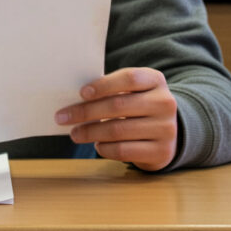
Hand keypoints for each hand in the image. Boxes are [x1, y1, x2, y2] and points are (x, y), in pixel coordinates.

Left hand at [55, 67, 177, 171]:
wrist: (167, 134)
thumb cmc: (139, 106)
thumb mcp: (133, 91)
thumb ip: (112, 89)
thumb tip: (74, 98)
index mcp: (156, 80)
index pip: (129, 78)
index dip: (103, 85)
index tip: (81, 93)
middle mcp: (165, 103)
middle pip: (118, 105)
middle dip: (86, 112)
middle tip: (63, 117)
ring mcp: (166, 128)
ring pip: (118, 130)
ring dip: (90, 132)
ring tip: (75, 134)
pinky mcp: (161, 151)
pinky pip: (124, 150)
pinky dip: (105, 148)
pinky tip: (97, 145)